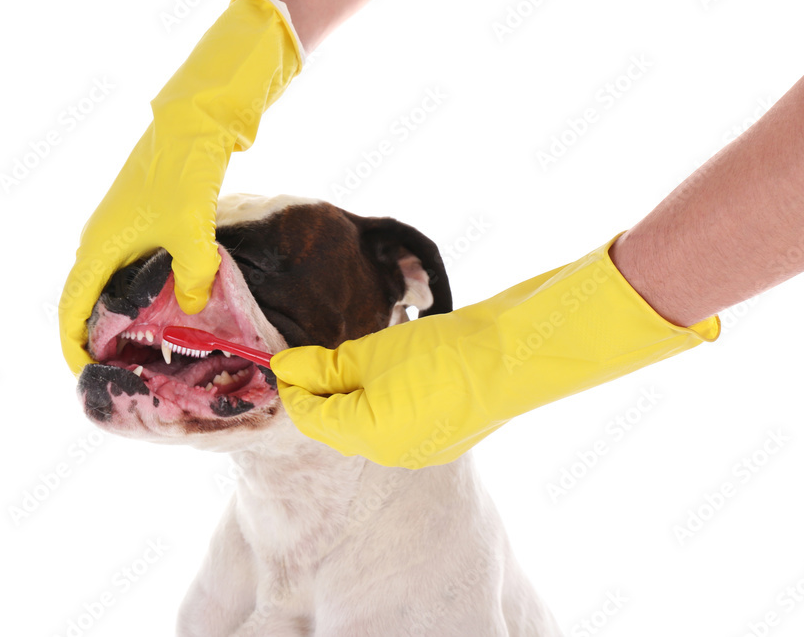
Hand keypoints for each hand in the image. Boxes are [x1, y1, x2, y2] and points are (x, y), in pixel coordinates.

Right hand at [59, 0, 303, 374]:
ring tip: (144, 350)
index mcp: (99, 246)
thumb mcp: (191, 230)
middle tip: (122, 371)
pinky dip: (138, 296)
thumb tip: (194, 308)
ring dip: (120, 318)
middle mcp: (99, 241)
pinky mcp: (138, 223)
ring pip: (108, 286)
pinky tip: (166, 309)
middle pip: (85, 301)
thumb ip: (194, 276)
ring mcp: (117, 231)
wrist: (191, 124)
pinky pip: (128, 271)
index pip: (71, 309)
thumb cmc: (183, 174)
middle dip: (98, 339)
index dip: (73, 346)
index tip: (87, 375)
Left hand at [271, 235, 719, 468]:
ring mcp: (420, 449)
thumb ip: (326, 366)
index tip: (283, 358)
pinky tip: (388, 371)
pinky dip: (381, 399)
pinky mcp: (443, 438)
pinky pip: (395, 421)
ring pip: (366, 423)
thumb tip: (286, 368)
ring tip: (350, 359)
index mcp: (368, 436)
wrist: (519, 354)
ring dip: (351, 394)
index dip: (292, 387)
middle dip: (320, 393)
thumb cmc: (446, 350)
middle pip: (336, 424)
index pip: (309, 417)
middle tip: (311, 356)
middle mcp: (391, 453)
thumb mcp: (375, 351)